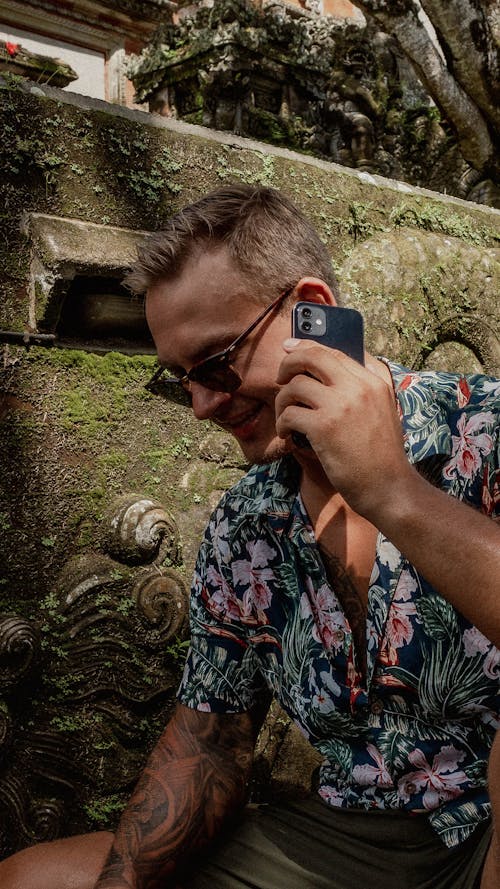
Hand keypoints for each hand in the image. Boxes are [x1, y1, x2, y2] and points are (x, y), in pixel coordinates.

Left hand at [275, 339, 411, 517]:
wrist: (389, 487)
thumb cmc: (381, 456)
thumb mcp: (383, 411)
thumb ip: (363, 388)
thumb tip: (329, 369)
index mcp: (374, 382)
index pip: (335, 351)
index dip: (307, 346)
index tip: (289, 347)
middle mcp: (358, 387)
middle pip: (311, 357)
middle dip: (287, 364)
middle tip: (279, 380)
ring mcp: (341, 405)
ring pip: (294, 386)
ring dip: (282, 402)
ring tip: (285, 419)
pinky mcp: (324, 427)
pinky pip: (289, 414)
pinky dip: (282, 425)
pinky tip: (288, 436)